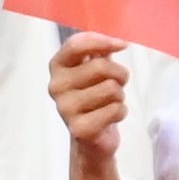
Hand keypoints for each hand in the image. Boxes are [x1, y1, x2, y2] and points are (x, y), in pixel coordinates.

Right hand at [46, 32, 134, 167]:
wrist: (90, 138)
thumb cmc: (94, 97)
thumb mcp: (94, 69)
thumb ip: (99, 50)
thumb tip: (117, 41)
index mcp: (58, 67)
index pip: (77, 45)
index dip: (102, 41)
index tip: (122, 45)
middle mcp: (56, 86)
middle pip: (101, 67)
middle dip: (119, 75)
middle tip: (118, 84)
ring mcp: (65, 108)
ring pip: (112, 89)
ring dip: (120, 96)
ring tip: (110, 102)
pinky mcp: (79, 128)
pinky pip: (116, 110)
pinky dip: (121, 112)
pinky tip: (109, 118)